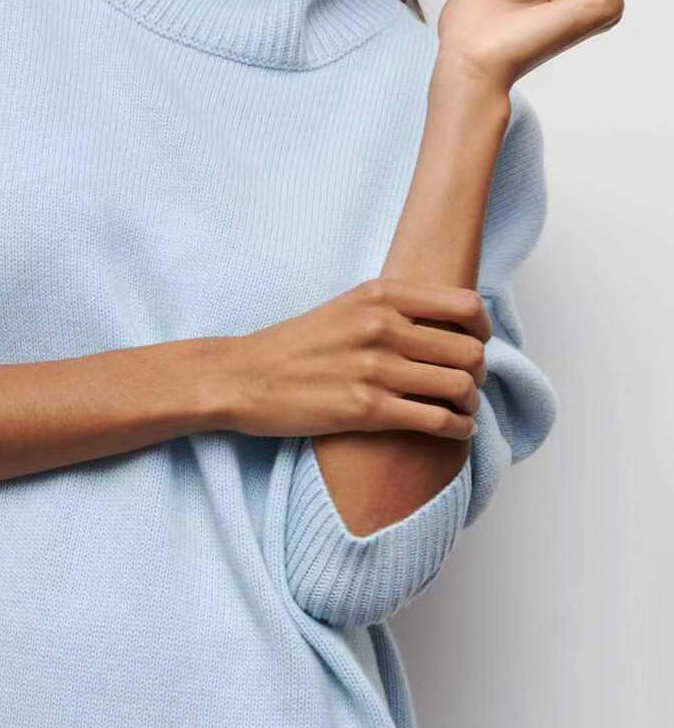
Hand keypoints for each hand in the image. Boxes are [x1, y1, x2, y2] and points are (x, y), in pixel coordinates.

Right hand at [215, 278, 491, 439]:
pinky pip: (436, 421)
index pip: (464, 306)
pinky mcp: (366, 410)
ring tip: (464, 411)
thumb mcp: (345, 308)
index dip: (483, 329)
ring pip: (459, 387)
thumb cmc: (293, 346)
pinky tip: (455, 431)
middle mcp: (383, 328)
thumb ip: (391, 309)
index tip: (477, 344)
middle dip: (478, 372)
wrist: (243, 378)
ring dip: (471, 403)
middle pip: (469, 351)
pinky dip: (458, 429)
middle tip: (469, 384)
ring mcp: (375, 370)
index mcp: (380, 296)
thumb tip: (442, 325)